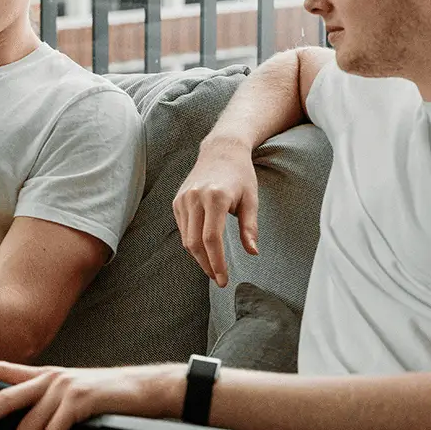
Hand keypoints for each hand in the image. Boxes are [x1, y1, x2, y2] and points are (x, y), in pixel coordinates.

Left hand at [0, 359, 182, 429]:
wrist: (144, 389)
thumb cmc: (105, 397)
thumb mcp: (70, 395)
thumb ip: (45, 404)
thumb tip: (23, 426)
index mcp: (44, 374)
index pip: (0, 368)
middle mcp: (49, 377)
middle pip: (3, 398)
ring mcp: (64, 387)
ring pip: (28, 424)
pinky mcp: (80, 400)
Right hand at [173, 137, 258, 286]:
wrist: (221, 150)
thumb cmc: (240, 175)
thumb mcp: (251, 199)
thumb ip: (250, 227)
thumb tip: (253, 252)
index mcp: (216, 197)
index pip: (212, 239)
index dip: (217, 263)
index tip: (223, 279)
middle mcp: (195, 198)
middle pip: (195, 243)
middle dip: (207, 265)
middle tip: (218, 279)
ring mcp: (183, 199)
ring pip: (186, 238)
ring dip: (199, 257)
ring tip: (213, 267)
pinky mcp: (177, 200)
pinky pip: (183, 229)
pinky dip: (192, 242)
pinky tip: (204, 249)